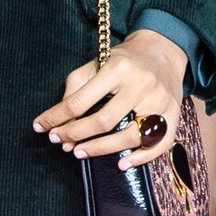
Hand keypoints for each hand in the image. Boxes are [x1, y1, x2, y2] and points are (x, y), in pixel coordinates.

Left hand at [33, 28, 187, 167]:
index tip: (41, 127)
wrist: (163, 51)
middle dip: (76, 135)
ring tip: (80, 152)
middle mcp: (141, 84)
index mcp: (118, 68)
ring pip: (130, 137)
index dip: (57, 117)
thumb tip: (61, 122)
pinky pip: (160, 144)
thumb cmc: (124, 60)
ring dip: (101, 150)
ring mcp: (160, 101)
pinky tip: (122, 164)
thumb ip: (76, 88)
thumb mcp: (96, 63)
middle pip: (103, 122)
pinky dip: (141, 158)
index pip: (80, 101)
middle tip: (60, 141)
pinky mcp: (174, 114)